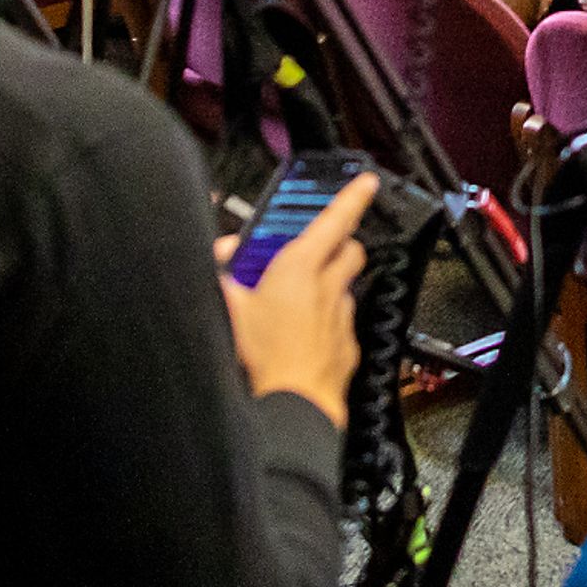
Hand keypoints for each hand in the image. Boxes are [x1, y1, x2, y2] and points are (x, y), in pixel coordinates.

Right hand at [218, 171, 373, 429]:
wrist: (294, 404)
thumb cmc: (262, 357)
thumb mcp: (228, 309)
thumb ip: (223, 275)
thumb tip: (221, 253)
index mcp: (300, 267)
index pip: (335, 220)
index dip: (353, 197)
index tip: (366, 182)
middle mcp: (329, 287)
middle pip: (351, 250)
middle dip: (341, 244)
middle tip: (320, 248)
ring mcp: (342, 317)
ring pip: (346, 287)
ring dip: (331, 286)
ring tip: (301, 300)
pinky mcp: (349, 345)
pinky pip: (343, 323)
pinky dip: (329, 322)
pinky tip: (306, 337)